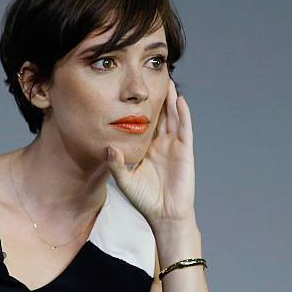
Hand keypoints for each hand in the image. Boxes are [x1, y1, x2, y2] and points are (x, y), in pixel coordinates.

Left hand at [106, 78, 195, 225]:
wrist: (164, 214)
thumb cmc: (144, 199)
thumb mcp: (125, 180)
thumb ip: (116, 164)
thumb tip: (107, 148)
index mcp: (144, 149)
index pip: (140, 124)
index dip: (136, 109)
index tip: (126, 93)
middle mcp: (159, 144)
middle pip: (158, 115)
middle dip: (154, 98)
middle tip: (148, 77)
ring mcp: (173, 145)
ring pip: (171, 117)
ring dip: (169, 99)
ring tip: (166, 80)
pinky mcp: (184, 150)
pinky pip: (184, 128)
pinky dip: (182, 114)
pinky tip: (179, 100)